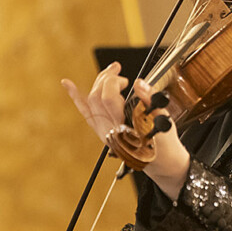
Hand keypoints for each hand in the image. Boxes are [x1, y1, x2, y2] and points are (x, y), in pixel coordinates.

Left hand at [63, 64, 190, 197]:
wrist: (159, 160)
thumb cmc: (164, 142)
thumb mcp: (163, 120)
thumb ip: (151, 100)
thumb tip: (139, 82)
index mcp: (124, 128)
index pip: (108, 98)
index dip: (114, 82)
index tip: (128, 80)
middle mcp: (110, 131)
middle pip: (96, 97)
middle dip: (106, 78)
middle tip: (119, 69)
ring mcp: (103, 132)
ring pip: (89, 103)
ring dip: (98, 83)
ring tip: (110, 72)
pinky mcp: (102, 132)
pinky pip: (86, 112)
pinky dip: (76, 97)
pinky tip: (68, 84)